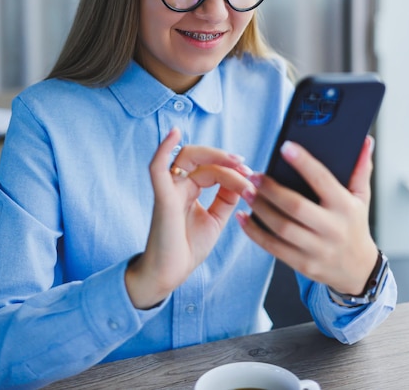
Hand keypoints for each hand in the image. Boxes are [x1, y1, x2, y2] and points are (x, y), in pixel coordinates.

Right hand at [125, 127, 251, 308]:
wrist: (169, 274)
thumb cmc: (187, 248)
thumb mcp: (215, 219)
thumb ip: (226, 198)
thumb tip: (243, 179)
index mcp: (189, 189)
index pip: (211, 168)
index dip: (231, 168)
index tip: (251, 175)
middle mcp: (178, 184)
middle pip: (200, 157)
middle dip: (224, 158)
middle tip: (244, 165)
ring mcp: (168, 189)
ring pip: (187, 157)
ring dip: (212, 155)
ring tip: (234, 160)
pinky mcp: (162, 198)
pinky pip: (157, 168)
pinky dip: (163, 148)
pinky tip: (174, 133)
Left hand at [238, 136, 377, 294]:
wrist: (358, 270)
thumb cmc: (354, 225)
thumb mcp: (361, 197)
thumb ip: (359, 169)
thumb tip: (365, 141)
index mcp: (345, 207)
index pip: (322, 180)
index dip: (303, 163)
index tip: (285, 147)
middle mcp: (332, 229)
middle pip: (295, 207)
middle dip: (271, 190)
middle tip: (254, 175)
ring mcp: (317, 249)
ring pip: (282, 228)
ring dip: (260, 208)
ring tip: (246, 192)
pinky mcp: (303, 264)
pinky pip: (273, 248)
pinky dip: (254, 232)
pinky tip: (243, 217)